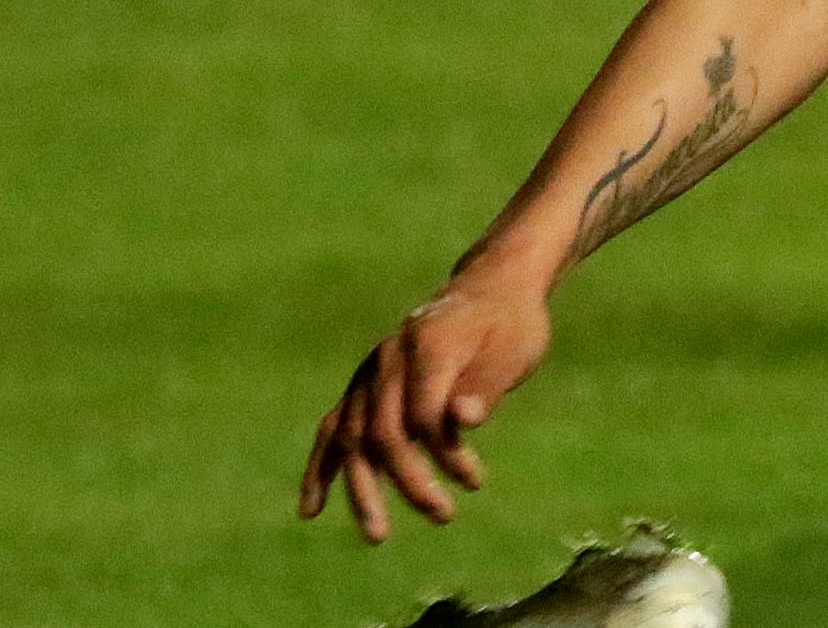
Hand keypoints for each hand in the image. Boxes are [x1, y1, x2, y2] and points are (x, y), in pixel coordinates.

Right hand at [300, 275, 553, 541]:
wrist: (489, 292)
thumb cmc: (510, 326)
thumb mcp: (515, 350)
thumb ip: (486, 385)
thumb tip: (463, 420)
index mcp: (427, 345)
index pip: (421, 412)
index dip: (443, 451)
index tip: (473, 480)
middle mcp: (389, 358)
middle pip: (383, 430)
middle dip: (408, 480)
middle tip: (443, 516)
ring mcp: (370, 372)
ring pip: (353, 436)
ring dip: (362, 488)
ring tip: (377, 535)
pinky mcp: (364, 386)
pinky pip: (334, 428)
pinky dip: (322, 467)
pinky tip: (312, 508)